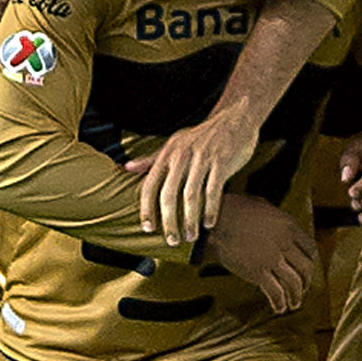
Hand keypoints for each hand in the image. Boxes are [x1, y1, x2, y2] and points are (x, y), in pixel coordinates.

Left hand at [132, 109, 258, 240]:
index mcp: (168, 153)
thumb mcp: (174, 144)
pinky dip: (211, 209)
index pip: (150, 184)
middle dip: (169, 221)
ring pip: (191, 195)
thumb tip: (127, 168)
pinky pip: (214, 190)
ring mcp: (202, 158)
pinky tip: (209, 223)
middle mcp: (182, 156)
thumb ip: (152, 159)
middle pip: (169, 194)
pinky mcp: (222, 161)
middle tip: (172, 240)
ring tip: (191, 236)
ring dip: (190, 219)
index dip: (147, 208)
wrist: (234, 119)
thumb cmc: (201, 137)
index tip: (148, 228)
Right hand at [202, 192, 315, 313]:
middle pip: (306, 268)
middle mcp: (285, 244)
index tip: (307, 267)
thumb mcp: (263, 205)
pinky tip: (279, 309)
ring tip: (295, 304)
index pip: (310, 248)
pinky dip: (279, 303)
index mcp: (289, 226)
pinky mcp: (257, 273)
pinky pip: (275, 292)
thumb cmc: (235, 209)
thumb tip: (278, 222)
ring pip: (294, 283)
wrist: (216, 220)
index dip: (310, 260)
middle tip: (304, 287)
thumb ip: (276, 217)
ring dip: (297, 296)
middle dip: (307, 281)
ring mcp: (271, 260)